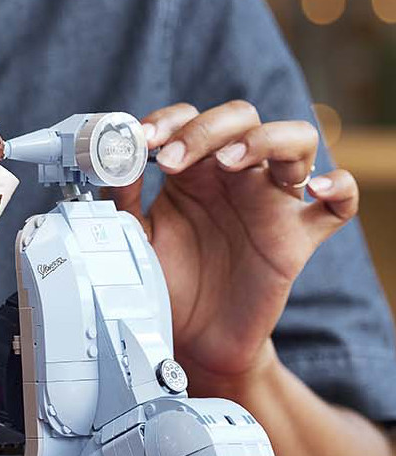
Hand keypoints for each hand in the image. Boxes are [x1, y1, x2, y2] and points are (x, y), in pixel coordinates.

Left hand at [111, 101, 357, 386]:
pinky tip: (316, 190)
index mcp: (195, 171)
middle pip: (240, 119)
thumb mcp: (136, 236)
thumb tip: (115, 159)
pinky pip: (339, 204)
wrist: (190, 337)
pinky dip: (339, 188)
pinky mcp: (299, 237)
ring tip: (229, 161)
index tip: (141, 141)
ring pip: (296, 140)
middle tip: (171, 160)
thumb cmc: (168, 281)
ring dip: (265, 139)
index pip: (191, 119)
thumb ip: (124, 198)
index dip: (169, 121)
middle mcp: (236, 177)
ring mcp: (271, 202)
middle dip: (205, 129)